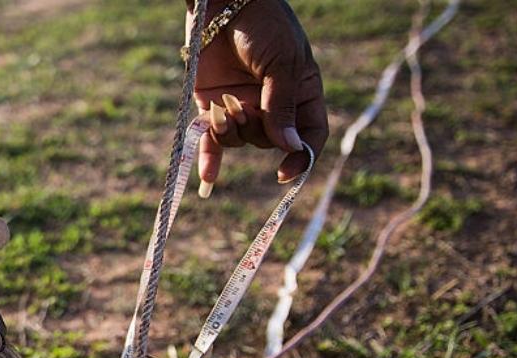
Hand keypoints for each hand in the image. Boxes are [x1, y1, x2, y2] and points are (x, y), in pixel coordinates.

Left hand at [189, 0, 327, 191]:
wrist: (225, 3)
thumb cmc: (264, 26)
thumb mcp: (281, 63)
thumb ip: (282, 106)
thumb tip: (288, 147)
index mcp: (301, 93)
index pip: (309, 134)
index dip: (301, 156)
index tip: (286, 172)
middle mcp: (272, 105)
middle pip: (269, 142)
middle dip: (256, 131)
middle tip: (243, 107)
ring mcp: (242, 106)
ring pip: (239, 140)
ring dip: (230, 130)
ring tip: (224, 106)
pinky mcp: (212, 104)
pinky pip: (212, 140)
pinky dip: (209, 160)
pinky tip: (207, 180)